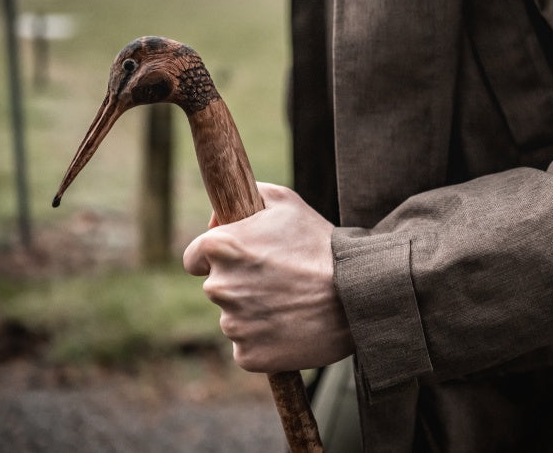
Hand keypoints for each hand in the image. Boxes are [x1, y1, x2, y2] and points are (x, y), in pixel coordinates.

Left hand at [183, 182, 353, 372]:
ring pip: (234, 318)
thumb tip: (217, 218)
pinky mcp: (248, 356)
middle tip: (279, 279)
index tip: (241, 260)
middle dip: (240, 283)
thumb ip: (248, 195)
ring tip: (292, 302)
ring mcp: (233, 325)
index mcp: (222, 247)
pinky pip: (248, 347)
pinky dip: (265, 340)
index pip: (195, 258)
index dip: (217, 257)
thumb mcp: (287, 202)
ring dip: (254, 312)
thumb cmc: (321, 245)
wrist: (357, 294)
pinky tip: (291, 326)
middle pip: (217, 288)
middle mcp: (219, 287)